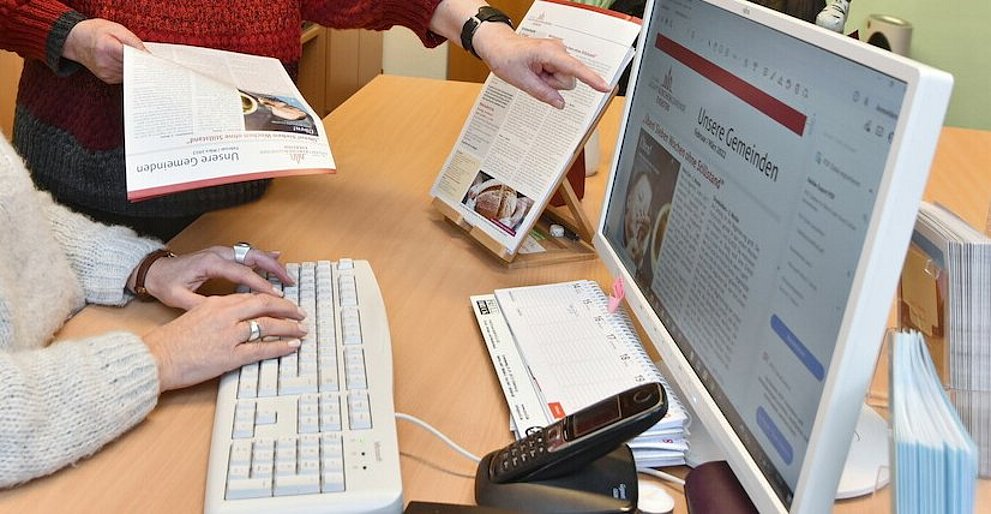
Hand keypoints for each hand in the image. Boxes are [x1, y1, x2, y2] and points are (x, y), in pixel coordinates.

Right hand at [63, 18, 144, 83]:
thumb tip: (148, 55)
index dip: (145, 60)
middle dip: (142, 65)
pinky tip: (126, 64)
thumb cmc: (96, 32)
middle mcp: (105, 63)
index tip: (155, 62)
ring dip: (135, 69)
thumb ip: (133, 41)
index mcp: (106, 47)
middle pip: (132, 68)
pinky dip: (128, 71)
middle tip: (151, 63)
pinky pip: (124, 77)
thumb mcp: (117, 29)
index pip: (132, 58)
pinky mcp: (107, 78)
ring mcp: (105, 72)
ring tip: (136, 60)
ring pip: (130, 74)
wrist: (76, 40)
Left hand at [136, 245, 294, 310]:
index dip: (261, 284)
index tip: (276, 295)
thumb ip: (201, 305)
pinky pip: (248, 252)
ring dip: (272, 263)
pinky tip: (277, 257)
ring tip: (287, 276)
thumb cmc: (166, 283)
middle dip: (274, 269)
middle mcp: (218, 253)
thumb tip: (223, 313)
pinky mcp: (223, 254)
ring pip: (253, 253)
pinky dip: (263, 256)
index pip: (242, 273)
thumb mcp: (178, 298)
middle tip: (290, 283)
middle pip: (253, 257)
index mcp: (210, 263)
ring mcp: (222, 251)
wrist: (155, 270)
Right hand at [143, 293, 306, 390]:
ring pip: (268, 326)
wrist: (157, 358)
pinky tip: (292, 346)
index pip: (252, 296)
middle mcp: (226, 315)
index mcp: (217, 303)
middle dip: (288, 308)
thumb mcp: (196, 315)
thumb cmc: (171, 341)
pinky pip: (263, 349)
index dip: (272, 298)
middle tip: (301, 313)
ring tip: (302, 329)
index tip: (284, 302)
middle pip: (265, 306)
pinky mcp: (230, 356)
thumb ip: (218, 312)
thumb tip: (237, 314)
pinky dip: (281, 346)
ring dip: (289, 327)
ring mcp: (229, 336)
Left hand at [474, 23, 610, 108]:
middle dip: (553, 85)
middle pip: (568, 80)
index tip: (605, 88)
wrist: (498, 46)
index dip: (592, 79)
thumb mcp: (522, 81)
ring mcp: (558, 53)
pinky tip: (536, 71)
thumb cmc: (506, 57)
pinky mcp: (556, 58)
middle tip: (534, 77)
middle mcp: (558, 50)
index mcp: (550, 52)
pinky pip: (558, 75)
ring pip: (564, 80)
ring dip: (549, 82)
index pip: (575, 69)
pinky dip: (548, 78)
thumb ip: (543, 94)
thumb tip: (560, 104)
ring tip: (533, 73)